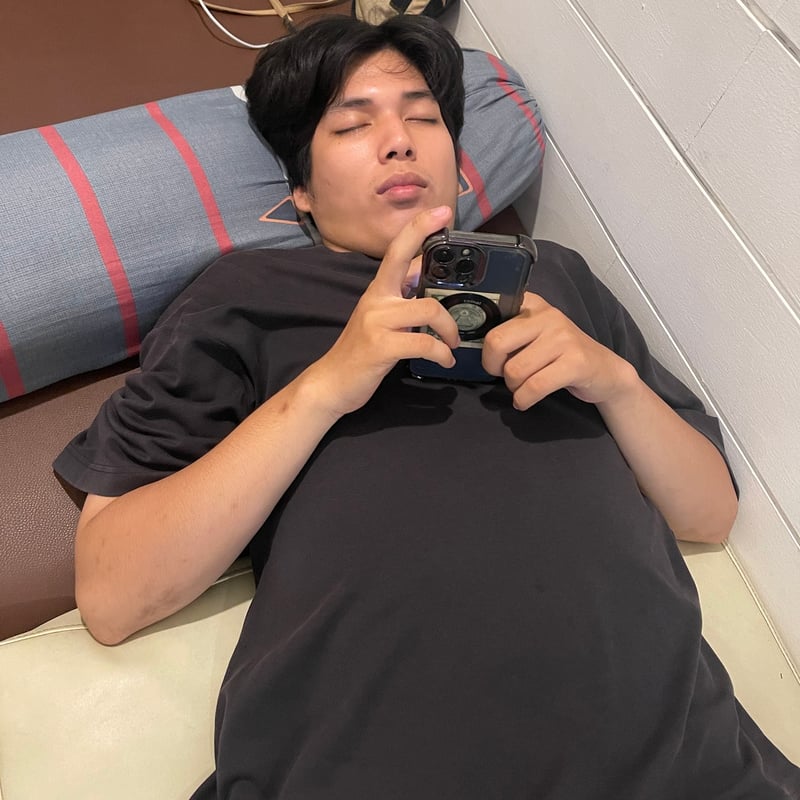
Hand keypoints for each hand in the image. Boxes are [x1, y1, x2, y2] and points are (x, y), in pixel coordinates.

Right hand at [308, 206, 460, 416]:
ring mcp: (377, 322)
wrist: (331, 382)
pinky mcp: (381, 347)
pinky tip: (444, 361)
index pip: (397, 249)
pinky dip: (441, 353)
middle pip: (414, 271)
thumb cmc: (361, 350)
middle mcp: (376, 299)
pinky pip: (424, 343)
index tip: (443, 212)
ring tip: (452, 346)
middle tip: (463, 313)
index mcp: (378, 290)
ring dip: (449, 331)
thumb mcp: (380, 317)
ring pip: (429, 309)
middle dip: (446, 290)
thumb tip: (424, 271)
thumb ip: (400, 295)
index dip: (420, 227)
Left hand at [482, 293, 636, 410]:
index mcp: (532, 305)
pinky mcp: (575, 362)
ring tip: (522, 388)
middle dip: (492, 366)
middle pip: (496, 342)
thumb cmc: (561, 355)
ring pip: (514, 370)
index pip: (492, 312)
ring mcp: (563, 338)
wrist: (605, 371)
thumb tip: (470, 344)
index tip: (487, 354)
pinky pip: (534, 386)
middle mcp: (548, 315)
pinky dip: (524, 400)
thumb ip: (508, 333)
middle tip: (502, 374)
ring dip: (513, 387)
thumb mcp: (535, 335)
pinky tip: (525, 401)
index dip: (480, 338)